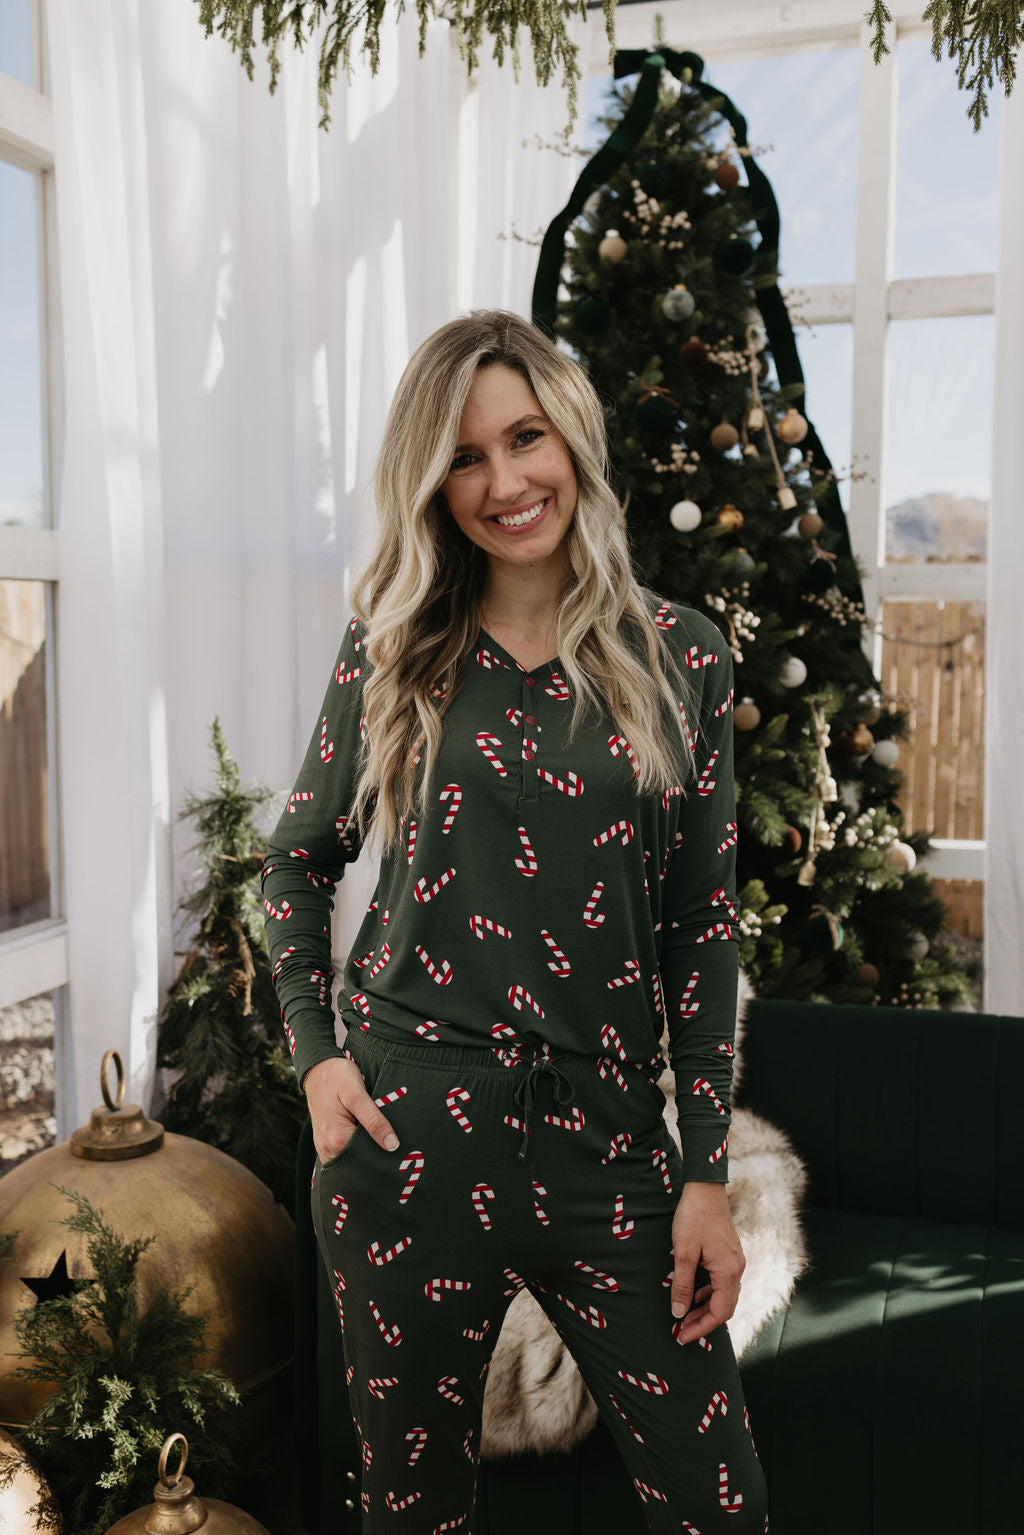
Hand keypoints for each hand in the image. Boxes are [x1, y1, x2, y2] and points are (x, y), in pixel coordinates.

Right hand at [304, 1057, 399, 1162]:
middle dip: (376, 1157)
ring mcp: (324, 1147)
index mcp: (337, 1140)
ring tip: (382, 1140)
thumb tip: (392, 1145)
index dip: (384, 1155)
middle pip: (358, 1162)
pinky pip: (343, 1154)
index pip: (367, 1159)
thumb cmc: (338, 1077)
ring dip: (366, 1153)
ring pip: (351, 1159)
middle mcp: (328, 1149)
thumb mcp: (357, 1094)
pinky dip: (355, 1149)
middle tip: (394, 1146)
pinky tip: (367, 1138)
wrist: (317, 1068)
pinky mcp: (325, 1142)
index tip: (400, 1150)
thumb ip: (374, 1121)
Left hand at [669, 1181, 744, 1345]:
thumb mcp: (683, 1253)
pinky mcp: (729, 1253)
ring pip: (724, 1295)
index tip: (682, 1336)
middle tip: (681, 1331)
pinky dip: (709, 1293)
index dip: (700, 1328)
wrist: (705, 1188)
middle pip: (724, 1307)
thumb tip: (678, 1313)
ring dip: (705, 1308)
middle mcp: (737, 1269)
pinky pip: (722, 1282)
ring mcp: (735, 1261)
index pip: (719, 1312)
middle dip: (703, 1322)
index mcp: (728, 1272)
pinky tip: (694, 1293)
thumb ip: (683, 1285)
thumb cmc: (693, 1218)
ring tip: (685, 1315)